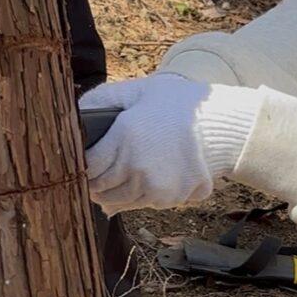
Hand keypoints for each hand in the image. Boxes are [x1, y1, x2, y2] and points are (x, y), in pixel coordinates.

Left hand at [79, 74, 259, 214]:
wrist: (221, 125)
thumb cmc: (179, 103)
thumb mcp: (140, 91)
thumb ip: (104, 99)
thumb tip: (75, 111)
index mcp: (124, 138)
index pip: (87, 165)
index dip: (84, 162)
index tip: (87, 157)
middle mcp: (135, 167)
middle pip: (98, 188)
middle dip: (95, 179)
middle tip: (99, 168)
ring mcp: (153, 187)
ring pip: (117, 201)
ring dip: (114, 190)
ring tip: (123, 172)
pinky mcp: (169, 199)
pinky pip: (141, 204)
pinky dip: (137, 195)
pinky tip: (145, 176)